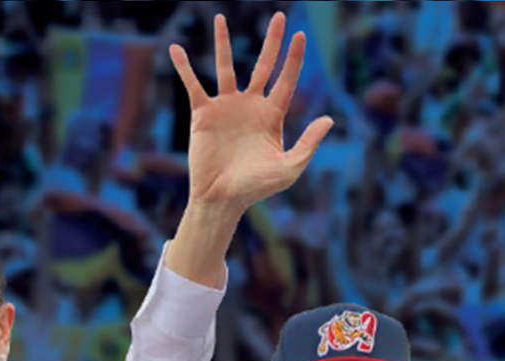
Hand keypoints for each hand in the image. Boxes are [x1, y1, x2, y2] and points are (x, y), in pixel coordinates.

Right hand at [169, 12, 333, 210]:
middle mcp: (250, 106)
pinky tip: (175, 49)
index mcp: (272, 116)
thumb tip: (328, 119)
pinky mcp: (203, 114)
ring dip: (223, 42)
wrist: (222, 199)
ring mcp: (226, 107)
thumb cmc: (257, 188)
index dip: (294, 58)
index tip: (300, 35)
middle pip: (263, 65)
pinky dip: (184, 67)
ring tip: (220, 18)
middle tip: (279, 16)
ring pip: (225, 67)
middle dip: (272, 41)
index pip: (286, 80)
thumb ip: (308, 143)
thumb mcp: (289, 167)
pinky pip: (192, 85)